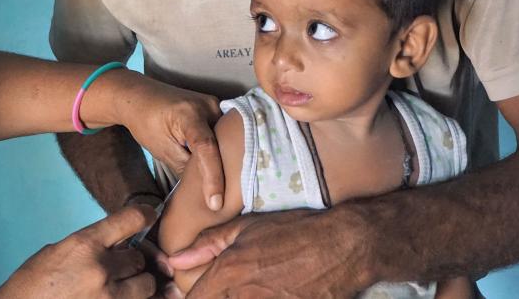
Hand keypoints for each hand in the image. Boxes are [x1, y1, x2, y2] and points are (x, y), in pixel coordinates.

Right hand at [0, 205, 158, 298]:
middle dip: (133, 262)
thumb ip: (90, 246)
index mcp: (84, 244)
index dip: (145, 215)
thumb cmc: (31, 285)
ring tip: (120, 288)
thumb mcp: (57, 252)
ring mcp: (108, 297)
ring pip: (146, 285)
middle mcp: (100, 269)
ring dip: (138, 286)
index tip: (149, 216)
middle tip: (121, 267)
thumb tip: (118, 244)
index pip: (130, 220)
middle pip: (140, 258)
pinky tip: (120, 297)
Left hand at [118, 77, 224, 210]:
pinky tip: (227, 169)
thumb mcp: (162, 150)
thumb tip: (204, 191)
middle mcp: (208, 105)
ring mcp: (215, 104)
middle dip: (228, 173)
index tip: (215, 203)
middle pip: (224, 144)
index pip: (206, 148)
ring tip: (230, 188)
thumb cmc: (146, 122)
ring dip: (229, 161)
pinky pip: (225, 133)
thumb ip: (186, 168)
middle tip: (228, 201)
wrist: (140, 96)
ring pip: (227, 140)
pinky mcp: (216, 108)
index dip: (213, 177)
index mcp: (189, 114)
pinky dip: (225, 150)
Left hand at [167, 208, 374, 297]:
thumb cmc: (294, 230)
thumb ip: (208, 244)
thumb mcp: (247, 227)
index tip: (188, 294)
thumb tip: (174, 258)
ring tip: (251, 289)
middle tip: (224, 289)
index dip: (188, 298)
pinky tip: (272, 292)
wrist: (344, 246)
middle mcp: (245, 295)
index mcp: (230, 271)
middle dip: (215, 298)